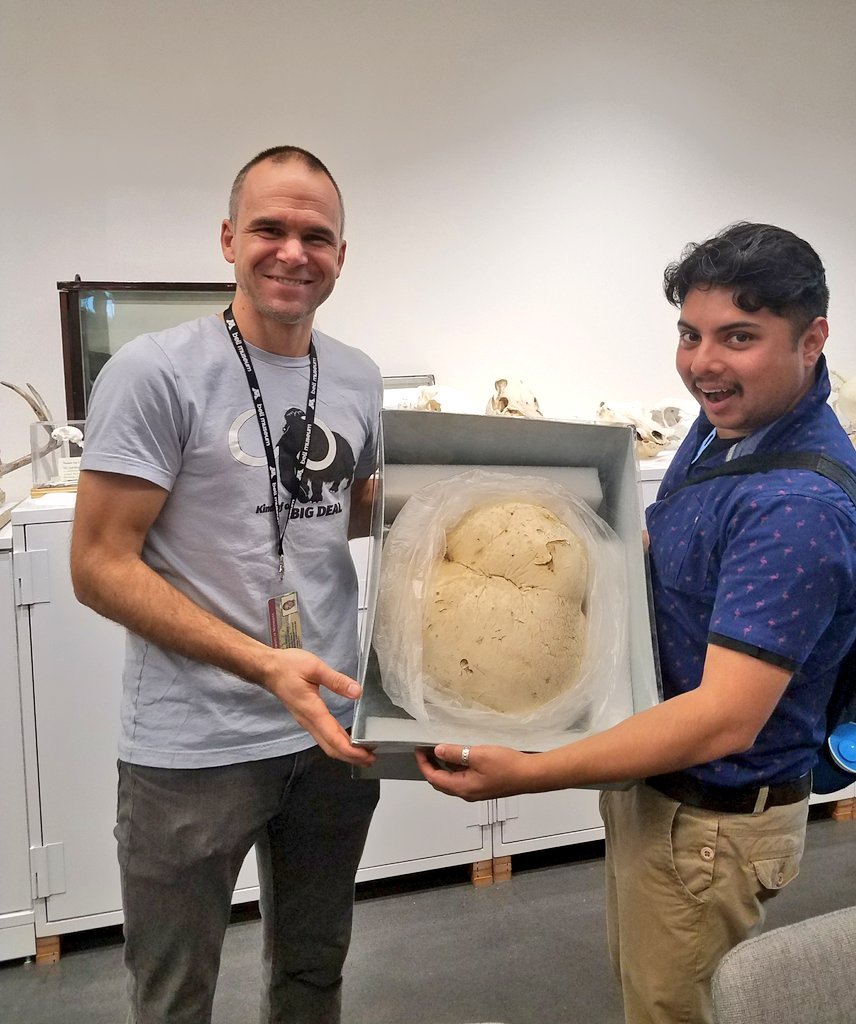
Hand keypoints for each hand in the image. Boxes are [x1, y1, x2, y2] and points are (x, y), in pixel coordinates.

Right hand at [262, 648, 375, 766]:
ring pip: (326, 744)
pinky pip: (322, 737)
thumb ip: (336, 680)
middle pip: (330, 748)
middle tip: (371, 759)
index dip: (351, 750)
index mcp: (312, 711)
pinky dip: (337, 743)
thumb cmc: (288, 666)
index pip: (334, 737)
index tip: (368, 755)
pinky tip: (346, 741)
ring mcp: (306, 721)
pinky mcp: (306, 718)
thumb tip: (357, 692)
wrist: (267, 669)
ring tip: (363, 753)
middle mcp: (308, 721)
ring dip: (344, 752)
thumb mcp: (314, 667)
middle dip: (351, 757)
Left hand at [415, 743, 532, 800]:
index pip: (434, 778)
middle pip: (440, 782)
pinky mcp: (483, 786)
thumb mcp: (478, 755)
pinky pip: (462, 777)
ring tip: (439, 749)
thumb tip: (437, 751)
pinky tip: (459, 754)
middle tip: (426, 749)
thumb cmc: (505, 765)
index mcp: (462, 787)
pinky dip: (455, 767)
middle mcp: (466, 793)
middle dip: (430, 766)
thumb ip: (456, 754)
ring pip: (451, 779)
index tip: (418, 749)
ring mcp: (475, 790)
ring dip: (443, 766)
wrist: (530, 775)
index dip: (424, 764)